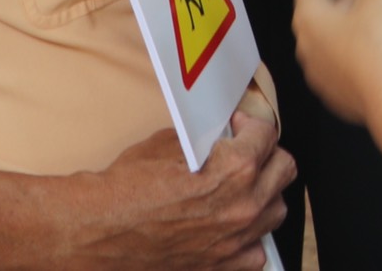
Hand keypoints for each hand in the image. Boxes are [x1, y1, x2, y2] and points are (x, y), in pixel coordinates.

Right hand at [55, 113, 290, 270]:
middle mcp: (243, 206)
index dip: (251, 126)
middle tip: (247, 152)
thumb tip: (222, 136)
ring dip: (263, 195)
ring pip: (276, 210)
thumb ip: (207, 140)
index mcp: (236, 169)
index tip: (240, 127)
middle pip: (284, 170)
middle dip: (266, 155)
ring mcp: (234, 240)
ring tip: (242, 188)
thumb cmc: (127, 187)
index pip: (268, 135)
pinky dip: (249, 238)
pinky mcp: (219, 265)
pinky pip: (256, 252)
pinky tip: (231, 226)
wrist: (97, 230)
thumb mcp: (170, 144)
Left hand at [290, 0, 381, 127]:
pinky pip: (337, 55)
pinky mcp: (330, 88)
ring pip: (328, 31)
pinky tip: (375, 43)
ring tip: (377, 12)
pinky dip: (352, 42)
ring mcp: (314, 68)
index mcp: (308, 16)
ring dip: (348, 15)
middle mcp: (303, 42)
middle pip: (319, 4)